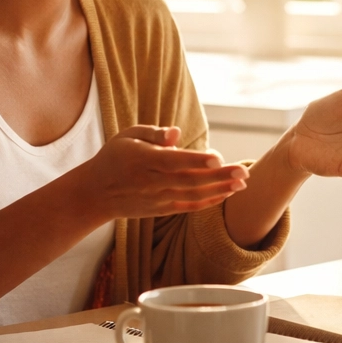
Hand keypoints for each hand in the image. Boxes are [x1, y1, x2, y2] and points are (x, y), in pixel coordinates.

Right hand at [78, 125, 248, 219]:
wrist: (97, 193)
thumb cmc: (115, 157)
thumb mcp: (127, 136)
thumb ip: (153, 134)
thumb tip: (176, 133)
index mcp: (145, 161)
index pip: (174, 162)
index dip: (196, 161)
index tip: (217, 158)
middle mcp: (154, 182)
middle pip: (190, 180)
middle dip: (219, 176)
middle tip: (244, 171)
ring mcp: (160, 198)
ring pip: (194, 195)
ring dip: (220, 189)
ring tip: (243, 182)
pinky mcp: (163, 209)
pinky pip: (190, 206)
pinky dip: (209, 201)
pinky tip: (227, 193)